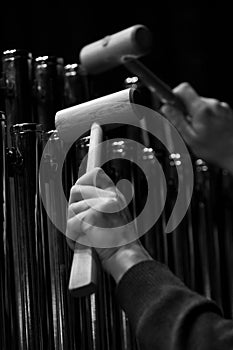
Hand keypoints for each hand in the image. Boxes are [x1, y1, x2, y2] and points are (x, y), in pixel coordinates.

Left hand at [66, 167, 151, 282]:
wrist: (125, 258)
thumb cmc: (117, 242)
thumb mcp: (113, 216)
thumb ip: (98, 201)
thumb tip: (79, 189)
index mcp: (114, 195)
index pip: (95, 174)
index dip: (84, 177)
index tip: (82, 178)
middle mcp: (109, 197)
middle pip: (75, 191)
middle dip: (74, 209)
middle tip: (84, 224)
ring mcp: (102, 206)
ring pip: (72, 210)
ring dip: (74, 227)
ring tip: (89, 236)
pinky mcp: (93, 217)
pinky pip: (71, 226)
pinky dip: (74, 238)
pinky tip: (88, 242)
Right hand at [161, 82, 232, 171]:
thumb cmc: (215, 150)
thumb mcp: (190, 137)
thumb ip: (177, 120)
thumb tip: (166, 108)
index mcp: (202, 110)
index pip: (183, 89)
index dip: (173, 96)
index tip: (170, 105)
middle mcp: (213, 104)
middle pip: (192, 98)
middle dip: (186, 111)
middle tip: (186, 127)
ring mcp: (221, 107)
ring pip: (201, 105)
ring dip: (196, 116)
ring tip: (200, 131)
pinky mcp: (226, 111)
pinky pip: (210, 110)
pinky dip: (206, 118)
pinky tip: (209, 131)